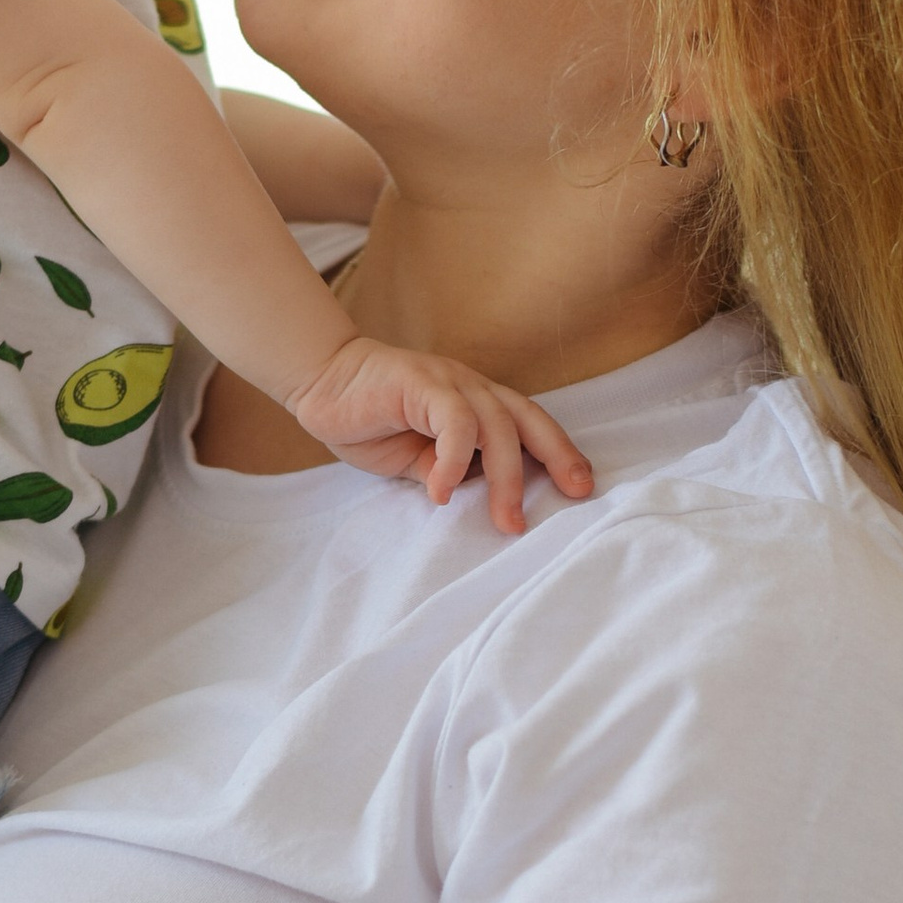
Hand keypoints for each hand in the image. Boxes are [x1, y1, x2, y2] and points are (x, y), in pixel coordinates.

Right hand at [283, 336, 594, 534]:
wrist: (322, 384)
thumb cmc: (371, 422)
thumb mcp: (417, 461)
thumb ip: (448, 473)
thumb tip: (473, 499)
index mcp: (477, 404)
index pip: (530, 425)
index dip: (560, 452)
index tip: (581, 487)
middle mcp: (471, 388)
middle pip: (527, 420)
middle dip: (556, 457)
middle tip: (572, 495)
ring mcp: (448, 382)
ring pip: (497, 425)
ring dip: (506, 477)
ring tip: (505, 520)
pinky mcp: (421, 384)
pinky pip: (454, 423)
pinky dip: (455, 461)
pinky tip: (442, 493)